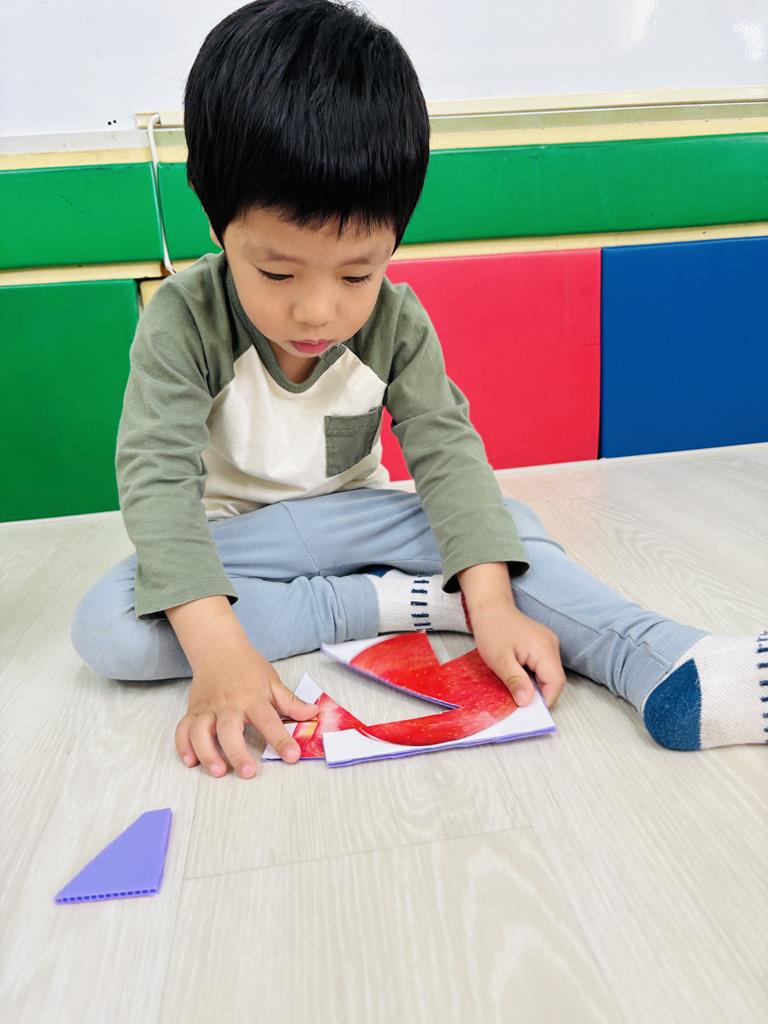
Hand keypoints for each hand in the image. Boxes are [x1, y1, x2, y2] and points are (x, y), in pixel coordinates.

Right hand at [174, 641, 319, 777]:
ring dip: (207, 753)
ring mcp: (207, 709)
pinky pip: (182, 730)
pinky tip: (191, 762)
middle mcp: (228, 704)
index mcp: (252, 698)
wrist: (219, 649)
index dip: (280, 739)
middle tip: (248, 772)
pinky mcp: (192, 712)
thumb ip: (291, 702)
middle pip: (229, 730)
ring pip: (200, 732)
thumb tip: (314, 714)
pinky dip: (183, 747)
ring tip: (218, 771)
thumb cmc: (248, 668)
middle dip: (237, 752)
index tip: (292, 756)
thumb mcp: (273, 682)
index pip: (268, 720)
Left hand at [467, 595, 566, 708]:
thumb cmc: (492, 629)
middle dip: (539, 694)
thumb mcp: (499, 659)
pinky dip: (533, 675)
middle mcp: (552, 645)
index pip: (556, 682)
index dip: (545, 700)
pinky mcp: (543, 644)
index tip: (527, 710)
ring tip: (515, 687)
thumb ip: (515, 681)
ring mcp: (549, 643)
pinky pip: (544, 666)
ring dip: (535, 685)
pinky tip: (518, 675)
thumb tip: (527, 702)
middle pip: (554, 679)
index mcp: (544, 649)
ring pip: (549, 674)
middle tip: (518, 701)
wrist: (489, 606)